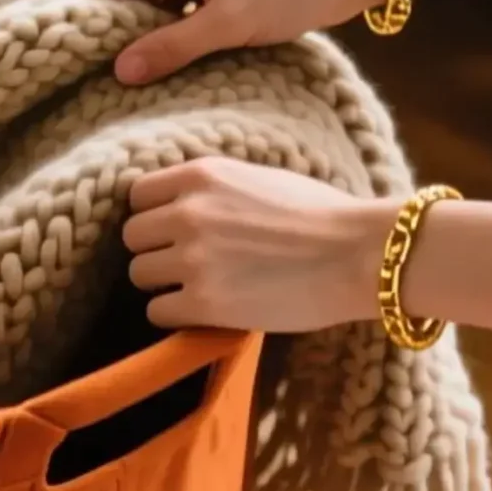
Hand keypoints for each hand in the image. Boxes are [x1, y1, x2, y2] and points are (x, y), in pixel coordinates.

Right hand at [86, 0, 379, 84]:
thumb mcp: (229, 23)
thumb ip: (172, 47)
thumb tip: (120, 71)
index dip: (97, 12)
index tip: (84, 54)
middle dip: (127, 24)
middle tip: (115, 70)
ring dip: (156, 28)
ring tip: (147, 69)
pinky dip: (180, 24)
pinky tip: (182, 56)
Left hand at [124, 159, 389, 332]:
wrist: (359, 253)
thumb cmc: (323, 214)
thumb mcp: (259, 178)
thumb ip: (213, 189)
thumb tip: (181, 205)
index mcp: (201, 175)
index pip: (137, 196)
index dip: (152, 216)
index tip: (171, 230)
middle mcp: (187, 213)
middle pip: (132, 238)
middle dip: (155, 251)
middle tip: (185, 264)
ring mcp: (192, 259)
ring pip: (140, 275)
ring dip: (163, 284)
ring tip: (196, 288)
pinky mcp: (203, 302)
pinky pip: (157, 312)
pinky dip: (174, 315)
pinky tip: (202, 311)